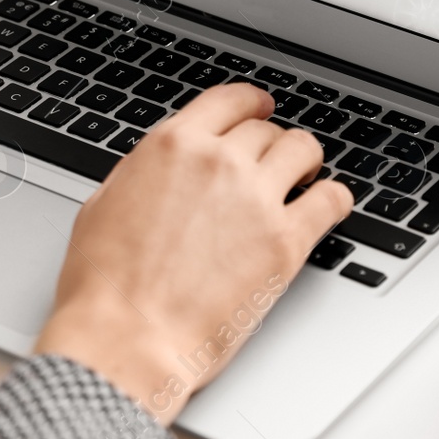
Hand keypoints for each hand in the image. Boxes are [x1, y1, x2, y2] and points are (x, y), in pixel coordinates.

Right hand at [33, 83, 352, 423]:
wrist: (128, 337)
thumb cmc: (105, 284)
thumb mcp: (103, 204)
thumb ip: (142, 173)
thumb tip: (158, 169)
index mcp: (172, 146)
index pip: (228, 101)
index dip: (250, 102)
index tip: (260, 107)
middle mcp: (218, 162)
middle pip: (265, 129)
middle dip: (270, 142)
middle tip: (273, 160)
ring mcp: (256, 199)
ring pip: (302, 150)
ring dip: (306, 159)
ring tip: (306, 175)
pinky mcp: (285, 242)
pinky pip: (331, 199)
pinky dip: (335, 197)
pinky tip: (331, 204)